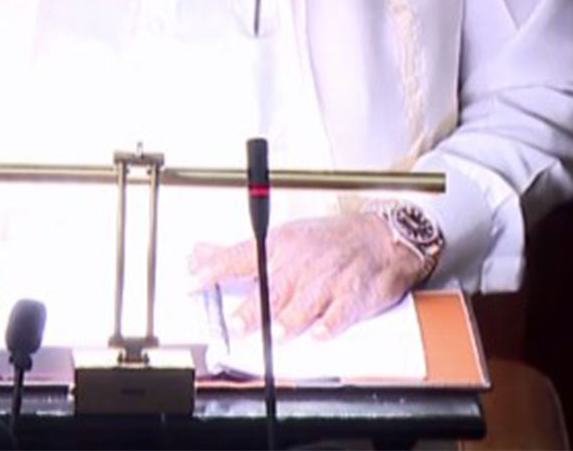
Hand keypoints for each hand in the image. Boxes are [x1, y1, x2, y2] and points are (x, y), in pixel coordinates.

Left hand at [188, 213, 428, 340]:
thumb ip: (236, 253)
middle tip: (236, 325)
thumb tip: (198, 256)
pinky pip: (338, 315)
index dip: (215, 270)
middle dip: (253, 308)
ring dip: (288, 320)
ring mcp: (326, 282)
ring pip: (303, 305)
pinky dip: (328, 326)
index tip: (194, 282)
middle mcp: (300, 264)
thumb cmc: (328, 241)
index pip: (241, 258)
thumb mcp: (280, 238)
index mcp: (279, 247)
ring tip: (276, 333)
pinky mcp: (351, 297)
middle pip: (271, 289)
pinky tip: (318, 334)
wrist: (378, 239)